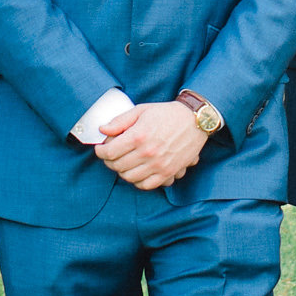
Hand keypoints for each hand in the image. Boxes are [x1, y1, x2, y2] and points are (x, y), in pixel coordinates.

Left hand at [92, 100, 206, 189]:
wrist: (194, 120)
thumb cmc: (166, 114)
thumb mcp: (141, 110)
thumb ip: (120, 121)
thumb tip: (102, 130)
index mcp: (138, 136)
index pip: (109, 152)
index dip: (100, 151)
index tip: (100, 148)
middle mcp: (147, 153)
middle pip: (117, 166)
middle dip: (109, 160)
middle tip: (111, 155)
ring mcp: (158, 165)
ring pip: (129, 177)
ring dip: (122, 171)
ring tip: (124, 162)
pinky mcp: (168, 173)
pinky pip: (146, 185)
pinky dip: (138, 181)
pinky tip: (137, 171)